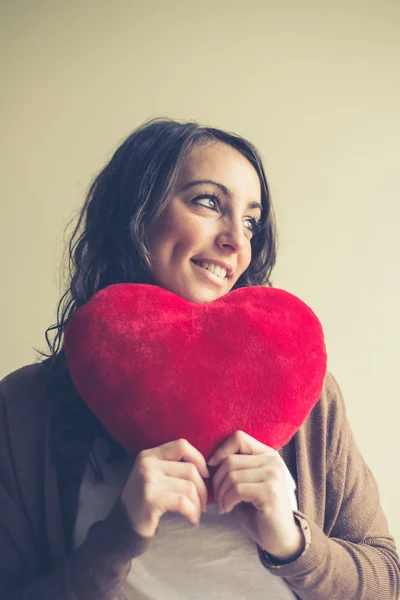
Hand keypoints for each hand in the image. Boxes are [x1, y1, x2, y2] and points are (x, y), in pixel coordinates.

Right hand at [121, 439, 208, 537]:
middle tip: (204, 503)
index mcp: (149, 455)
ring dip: (199, 504)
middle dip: (203, 489)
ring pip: (189, 487)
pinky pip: (183, 502)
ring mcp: (148, 482)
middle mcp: (147, 464)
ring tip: (198, 513)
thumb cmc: (145, 500)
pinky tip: (193, 520)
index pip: (181, 445)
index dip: (199, 459)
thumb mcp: (154, 475)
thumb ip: (173, 466)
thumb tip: (206, 469)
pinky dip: (193, 513)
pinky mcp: (151, 500)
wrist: (123, 525)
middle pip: (190, 469)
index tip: (205, 475)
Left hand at [208, 430, 304, 561]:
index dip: (221, 451)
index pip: (239, 438)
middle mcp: (273, 461)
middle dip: (217, 480)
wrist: (280, 537)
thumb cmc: (258, 509)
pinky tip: (227, 510)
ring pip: (232, 475)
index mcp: (268, 454)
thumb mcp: (247, 482)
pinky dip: (227, 501)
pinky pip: (237, 489)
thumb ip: (236, 468)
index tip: (211, 468)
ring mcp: (273, 476)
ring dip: (221, 493)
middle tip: (217, 497)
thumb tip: (210, 461)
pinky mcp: (270, 492)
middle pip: (231, 460)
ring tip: (223, 505)